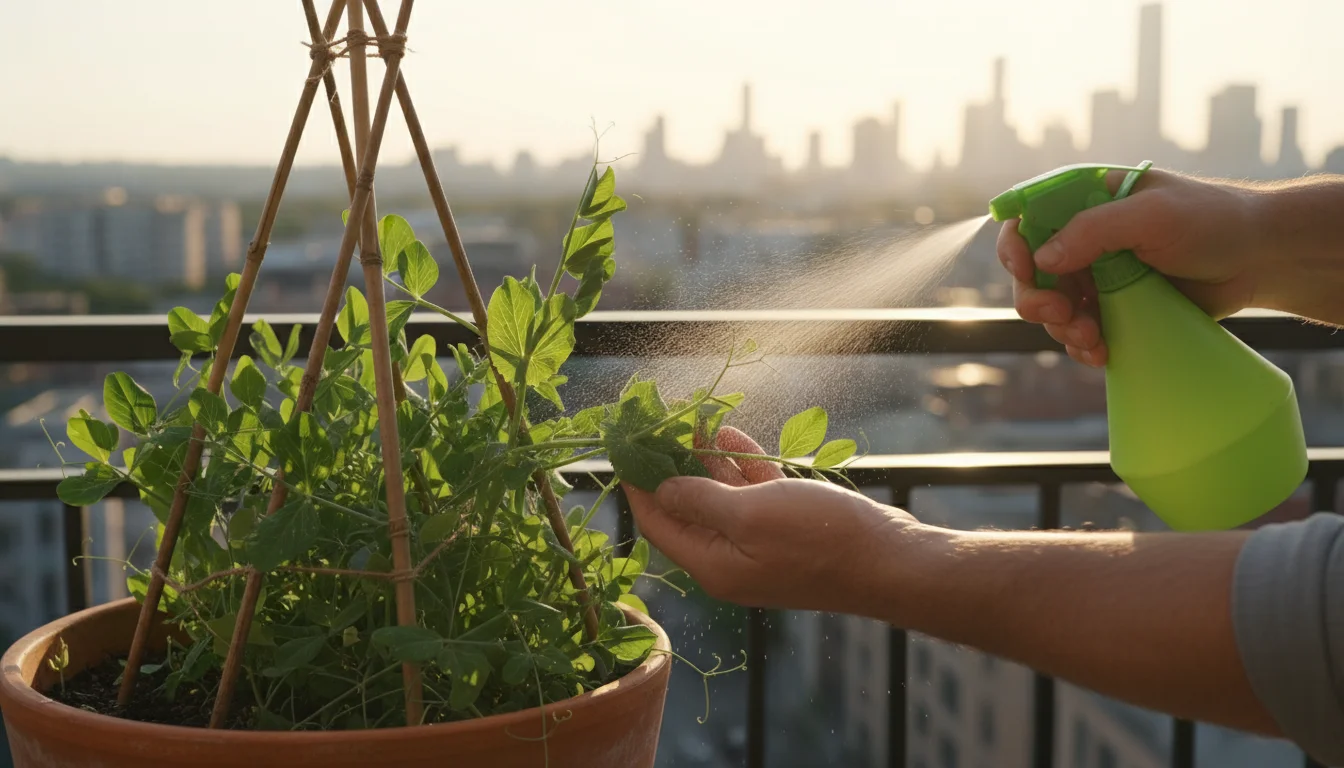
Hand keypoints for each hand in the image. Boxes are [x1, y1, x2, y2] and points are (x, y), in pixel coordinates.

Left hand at [623, 426, 919, 615]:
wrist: (890, 561)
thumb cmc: (820, 540)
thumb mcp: (749, 515)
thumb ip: (699, 500)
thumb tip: (661, 489)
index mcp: (712, 564)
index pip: (657, 522)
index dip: (637, 483)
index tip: (622, 444)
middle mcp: (730, 558)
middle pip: (686, 506)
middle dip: (670, 463)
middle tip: (657, 420)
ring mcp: (760, 544)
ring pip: (720, 495)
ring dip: (705, 457)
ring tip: (690, 417)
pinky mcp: (788, 528)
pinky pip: (752, 493)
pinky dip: (740, 464)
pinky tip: (729, 432)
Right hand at [998, 169, 1262, 366]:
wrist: (1260, 260)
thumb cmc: (1212, 222)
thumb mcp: (1150, 216)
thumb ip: (1092, 231)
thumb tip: (1042, 261)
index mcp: (1085, 201)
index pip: (1027, 218)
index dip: (1015, 245)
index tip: (1025, 269)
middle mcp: (1084, 238)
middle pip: (1031, 271)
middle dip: (1036, 297)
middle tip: (1060, 314)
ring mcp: (1097, 276)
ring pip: (1051, 307)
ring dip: (1061, 328)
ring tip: (1091, 338)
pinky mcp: (1114, 308)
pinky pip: (1079, 331)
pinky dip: (1081, 346)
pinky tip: (1100, 353)